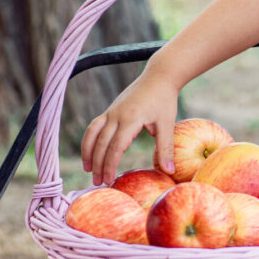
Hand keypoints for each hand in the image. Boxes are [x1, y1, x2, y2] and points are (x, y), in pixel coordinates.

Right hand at [81, 68, 179, 185]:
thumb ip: (166, 148)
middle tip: (98, 182)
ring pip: (93, 133)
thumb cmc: (164, 100)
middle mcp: (116, 115)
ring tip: (88, 169)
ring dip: (88, 152)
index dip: (110, 165)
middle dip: (98, 164)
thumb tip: (169, 171)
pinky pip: (95, 126)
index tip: (108, 180)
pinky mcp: (110, 109)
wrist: (158, 76)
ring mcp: (111, 111)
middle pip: (101, 143)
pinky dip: (90, 140)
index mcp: (130, 119)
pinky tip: (92, 152)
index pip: (115, 147)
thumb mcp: (167, 124)